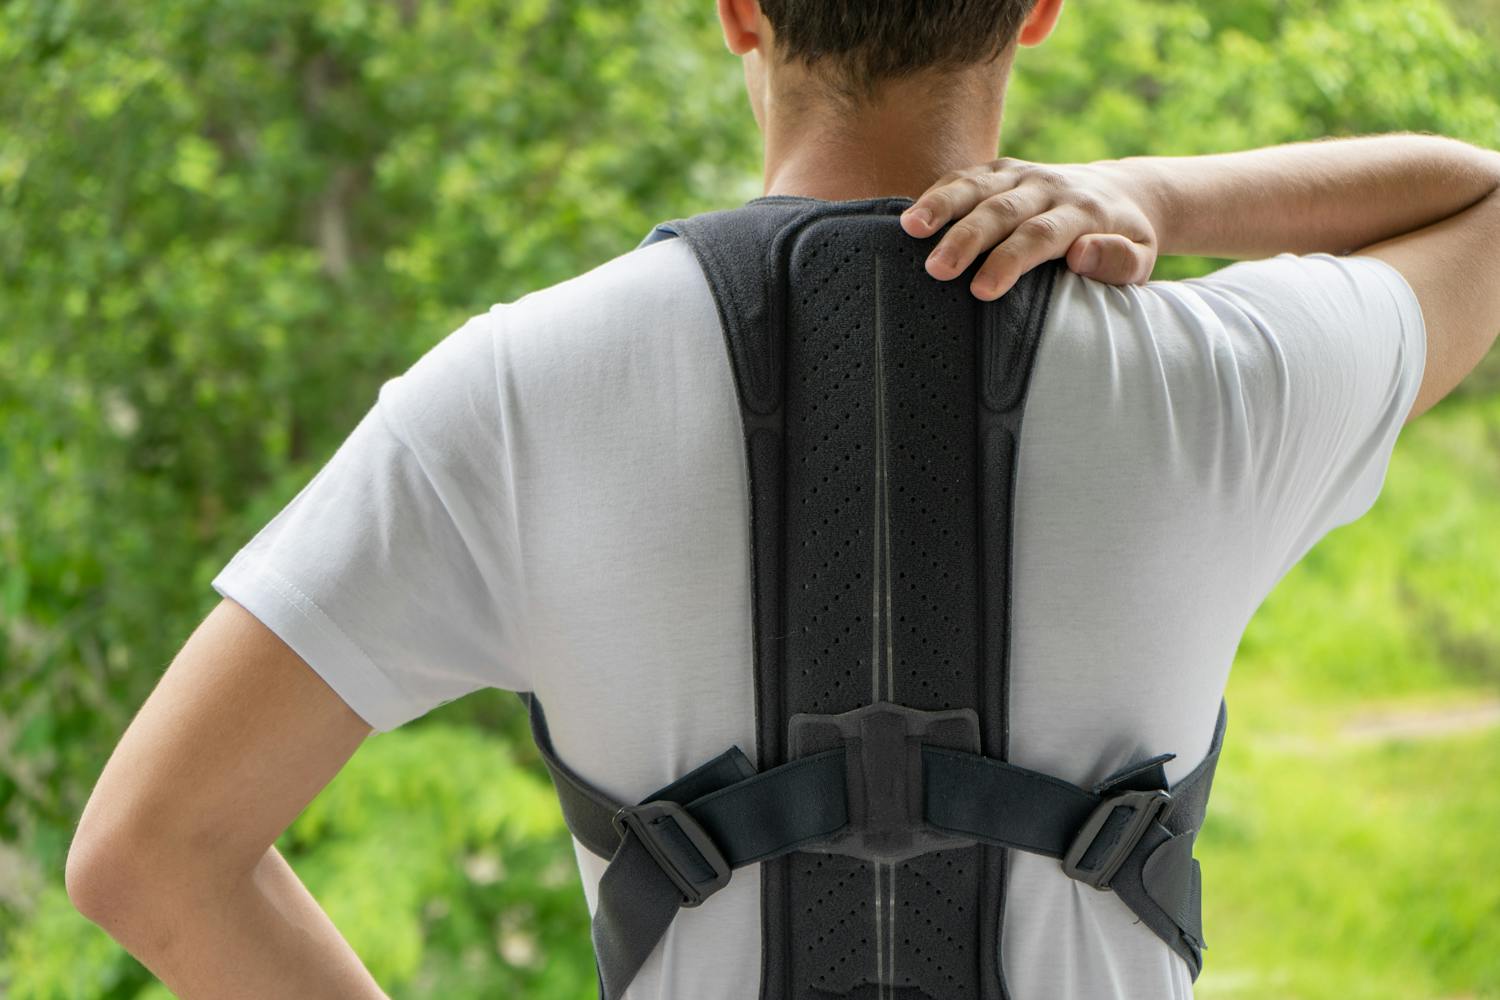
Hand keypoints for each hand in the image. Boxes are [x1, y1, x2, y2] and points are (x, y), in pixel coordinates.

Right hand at [899, 158, 1158, 299]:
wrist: (1122, 191)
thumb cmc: (1124, 239)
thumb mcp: (1142, 258)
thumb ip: (1119, 261)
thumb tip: (1081, 254)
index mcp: (1083, 212)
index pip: (1041, 235)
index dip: (1010, 260)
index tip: (982, 290)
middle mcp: (1049, 187)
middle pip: (1003, 210)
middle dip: (967, 238)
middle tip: (937, 270)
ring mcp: (1023, 174)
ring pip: (978, 186)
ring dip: (942, 206)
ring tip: (911, 229)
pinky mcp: (1003, 169)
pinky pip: (966, 176)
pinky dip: (938, 192)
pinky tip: (911, 215)